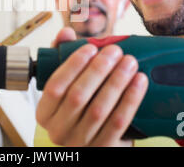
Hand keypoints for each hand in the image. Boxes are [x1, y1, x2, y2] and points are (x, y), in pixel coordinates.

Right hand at [35, 27, 147, 146]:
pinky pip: (118, 123)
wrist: (95, 140)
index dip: (73, 65)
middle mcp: (58, 131)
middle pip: (78, 97)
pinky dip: (130, 100)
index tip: (90, 47)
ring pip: (99, 110)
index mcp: (45, 113)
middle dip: (99, 70)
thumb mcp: (67, 84)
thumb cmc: (79, 107)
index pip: (54, 86)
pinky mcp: (103, 149)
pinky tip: (139, 82)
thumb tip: (66, 34)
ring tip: (130, 62)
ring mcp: (80, 143)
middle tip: (115, 51)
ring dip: (117, 82)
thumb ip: (63, 57)